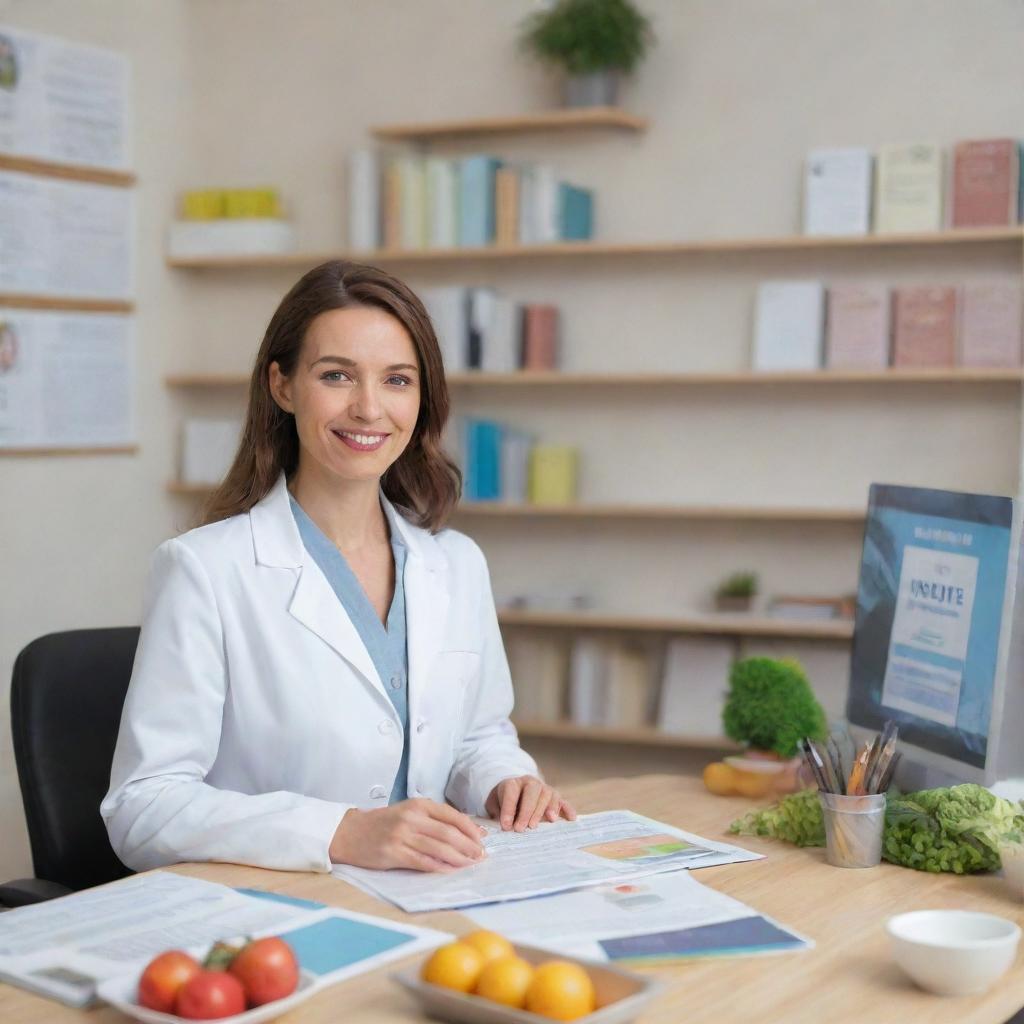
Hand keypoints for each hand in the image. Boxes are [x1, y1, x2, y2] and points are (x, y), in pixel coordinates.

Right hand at [329, 798, 485, 871]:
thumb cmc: (384, 823)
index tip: (483, 839)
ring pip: (439, 847)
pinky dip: (440, 867)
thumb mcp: (409, 812)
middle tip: (481, 856)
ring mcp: (402, 835)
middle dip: (469, 845)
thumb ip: (434, 820)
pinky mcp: (393, 853)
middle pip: (449, 832)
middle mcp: (412, 817)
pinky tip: (451, 871)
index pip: (452, 815)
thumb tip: (466, 830)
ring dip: (459, 858)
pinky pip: (423, 861)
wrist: (350, 832)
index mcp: (418, 805)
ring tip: (470, 864)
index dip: (471, 828)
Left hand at [485, 776, 576, 831]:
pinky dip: (567, 809)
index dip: (508, 809)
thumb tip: (503, 827)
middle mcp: (530, 782)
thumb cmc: (503, 802)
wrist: (515, 792)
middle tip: (522, 828)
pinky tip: (570, 819)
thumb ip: (497, 813)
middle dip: (527, 810)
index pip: (511, 791)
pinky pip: (563, 800)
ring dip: (546, 808)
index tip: (506, 826)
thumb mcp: (494, 805)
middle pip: (532, 790)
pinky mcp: (555, 797)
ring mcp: (544, 788)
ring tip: (545, 822)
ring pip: (548, 793)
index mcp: (513, 783)